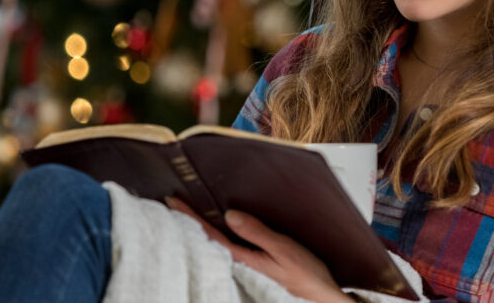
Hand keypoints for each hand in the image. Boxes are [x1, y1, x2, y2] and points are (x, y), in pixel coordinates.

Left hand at [166, 198, 352, 302]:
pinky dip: (217, 236)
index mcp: (243, 258)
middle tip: (173, 204)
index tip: (173, 202)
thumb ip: (256, 232)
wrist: (321, 297)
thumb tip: (230, 216)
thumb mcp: (282, 248)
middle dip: (190, 221)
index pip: (209, 233)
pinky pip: (229, 248)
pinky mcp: (254, 268)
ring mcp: (245, 267)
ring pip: (217, 244)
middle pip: (208, 239)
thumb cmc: (306, 275)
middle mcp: (240, 264)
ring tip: (188, 213)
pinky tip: (218, 231)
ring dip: (202, 228)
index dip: (190, 216)